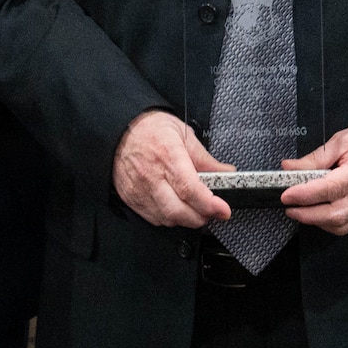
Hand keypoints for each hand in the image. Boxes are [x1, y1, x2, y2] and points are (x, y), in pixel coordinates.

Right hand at [113, 110, 233, 228]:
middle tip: (212, 210)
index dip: (210, 204)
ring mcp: (140, 190)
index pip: (190, 189)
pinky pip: (153, 218)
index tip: (223, 210)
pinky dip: (169, 218)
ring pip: (167, 219)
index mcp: (168, 156)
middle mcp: (152, 176)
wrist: (120, 129)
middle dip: (201, 217)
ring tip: (194, 207)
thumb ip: (206, 159)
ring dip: (185, 219)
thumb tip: (227, 172)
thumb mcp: (184, 134)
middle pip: (179, 211)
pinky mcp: (132, 199)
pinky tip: (176, 206)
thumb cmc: (150, 129)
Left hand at [280, 126, 347, 234]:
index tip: (287, 194)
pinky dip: (328, 224)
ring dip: (315, 221)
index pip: (331, 188)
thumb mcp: (343, 140)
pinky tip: (318, 214)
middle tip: (289, 206)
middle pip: (334, 214)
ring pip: (340, 225)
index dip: (306, 194)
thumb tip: (290, 167)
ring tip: (300, 210)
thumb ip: (316, 157)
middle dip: (306, 214)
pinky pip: (347, 226)